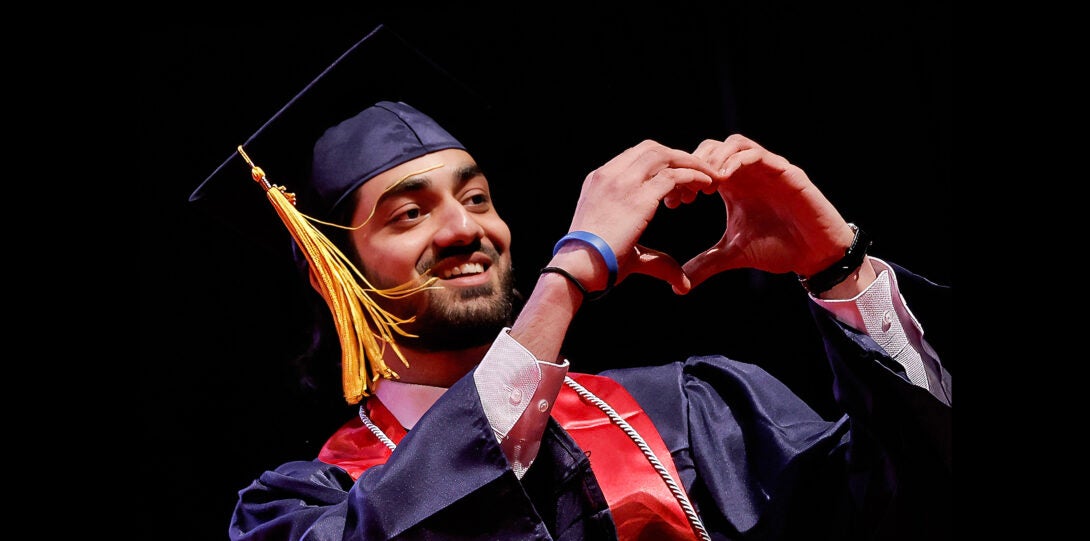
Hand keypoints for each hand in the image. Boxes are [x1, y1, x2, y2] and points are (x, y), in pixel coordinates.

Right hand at [557, 140, 718, 293]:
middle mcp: (610, 174)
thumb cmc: (597, 264)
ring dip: (690, 164)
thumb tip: (683, 284)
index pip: (635, 157)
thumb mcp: (626, 250)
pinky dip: (694, 176)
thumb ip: (656, 260)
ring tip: (709, 179)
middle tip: (698, 175)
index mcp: (599, 180)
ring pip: (665, 156)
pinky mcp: (640, 195)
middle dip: (678, 159)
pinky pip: (674, 175)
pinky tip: (706, 186)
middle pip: (652, 149)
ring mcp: (624, 181)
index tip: (677, 183)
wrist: (579, 266)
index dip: (660, 164)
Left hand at [679, 134, 855, 291]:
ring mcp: (768, 169)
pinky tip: (723, 181)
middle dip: (694, 165)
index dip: (684, 178)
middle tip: (686, 192)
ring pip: (734, 143)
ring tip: (704, 186)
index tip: (674, 202)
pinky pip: (759, 155)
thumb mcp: (735, 254)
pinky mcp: (787, 173)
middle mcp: (749, 172)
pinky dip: (737, 162)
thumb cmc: (779, 248)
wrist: (815, 255)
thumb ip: (707, 264)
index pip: (702, 164)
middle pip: (712, 147)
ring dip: (714, 159)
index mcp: (734, 185)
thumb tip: (678, 286)